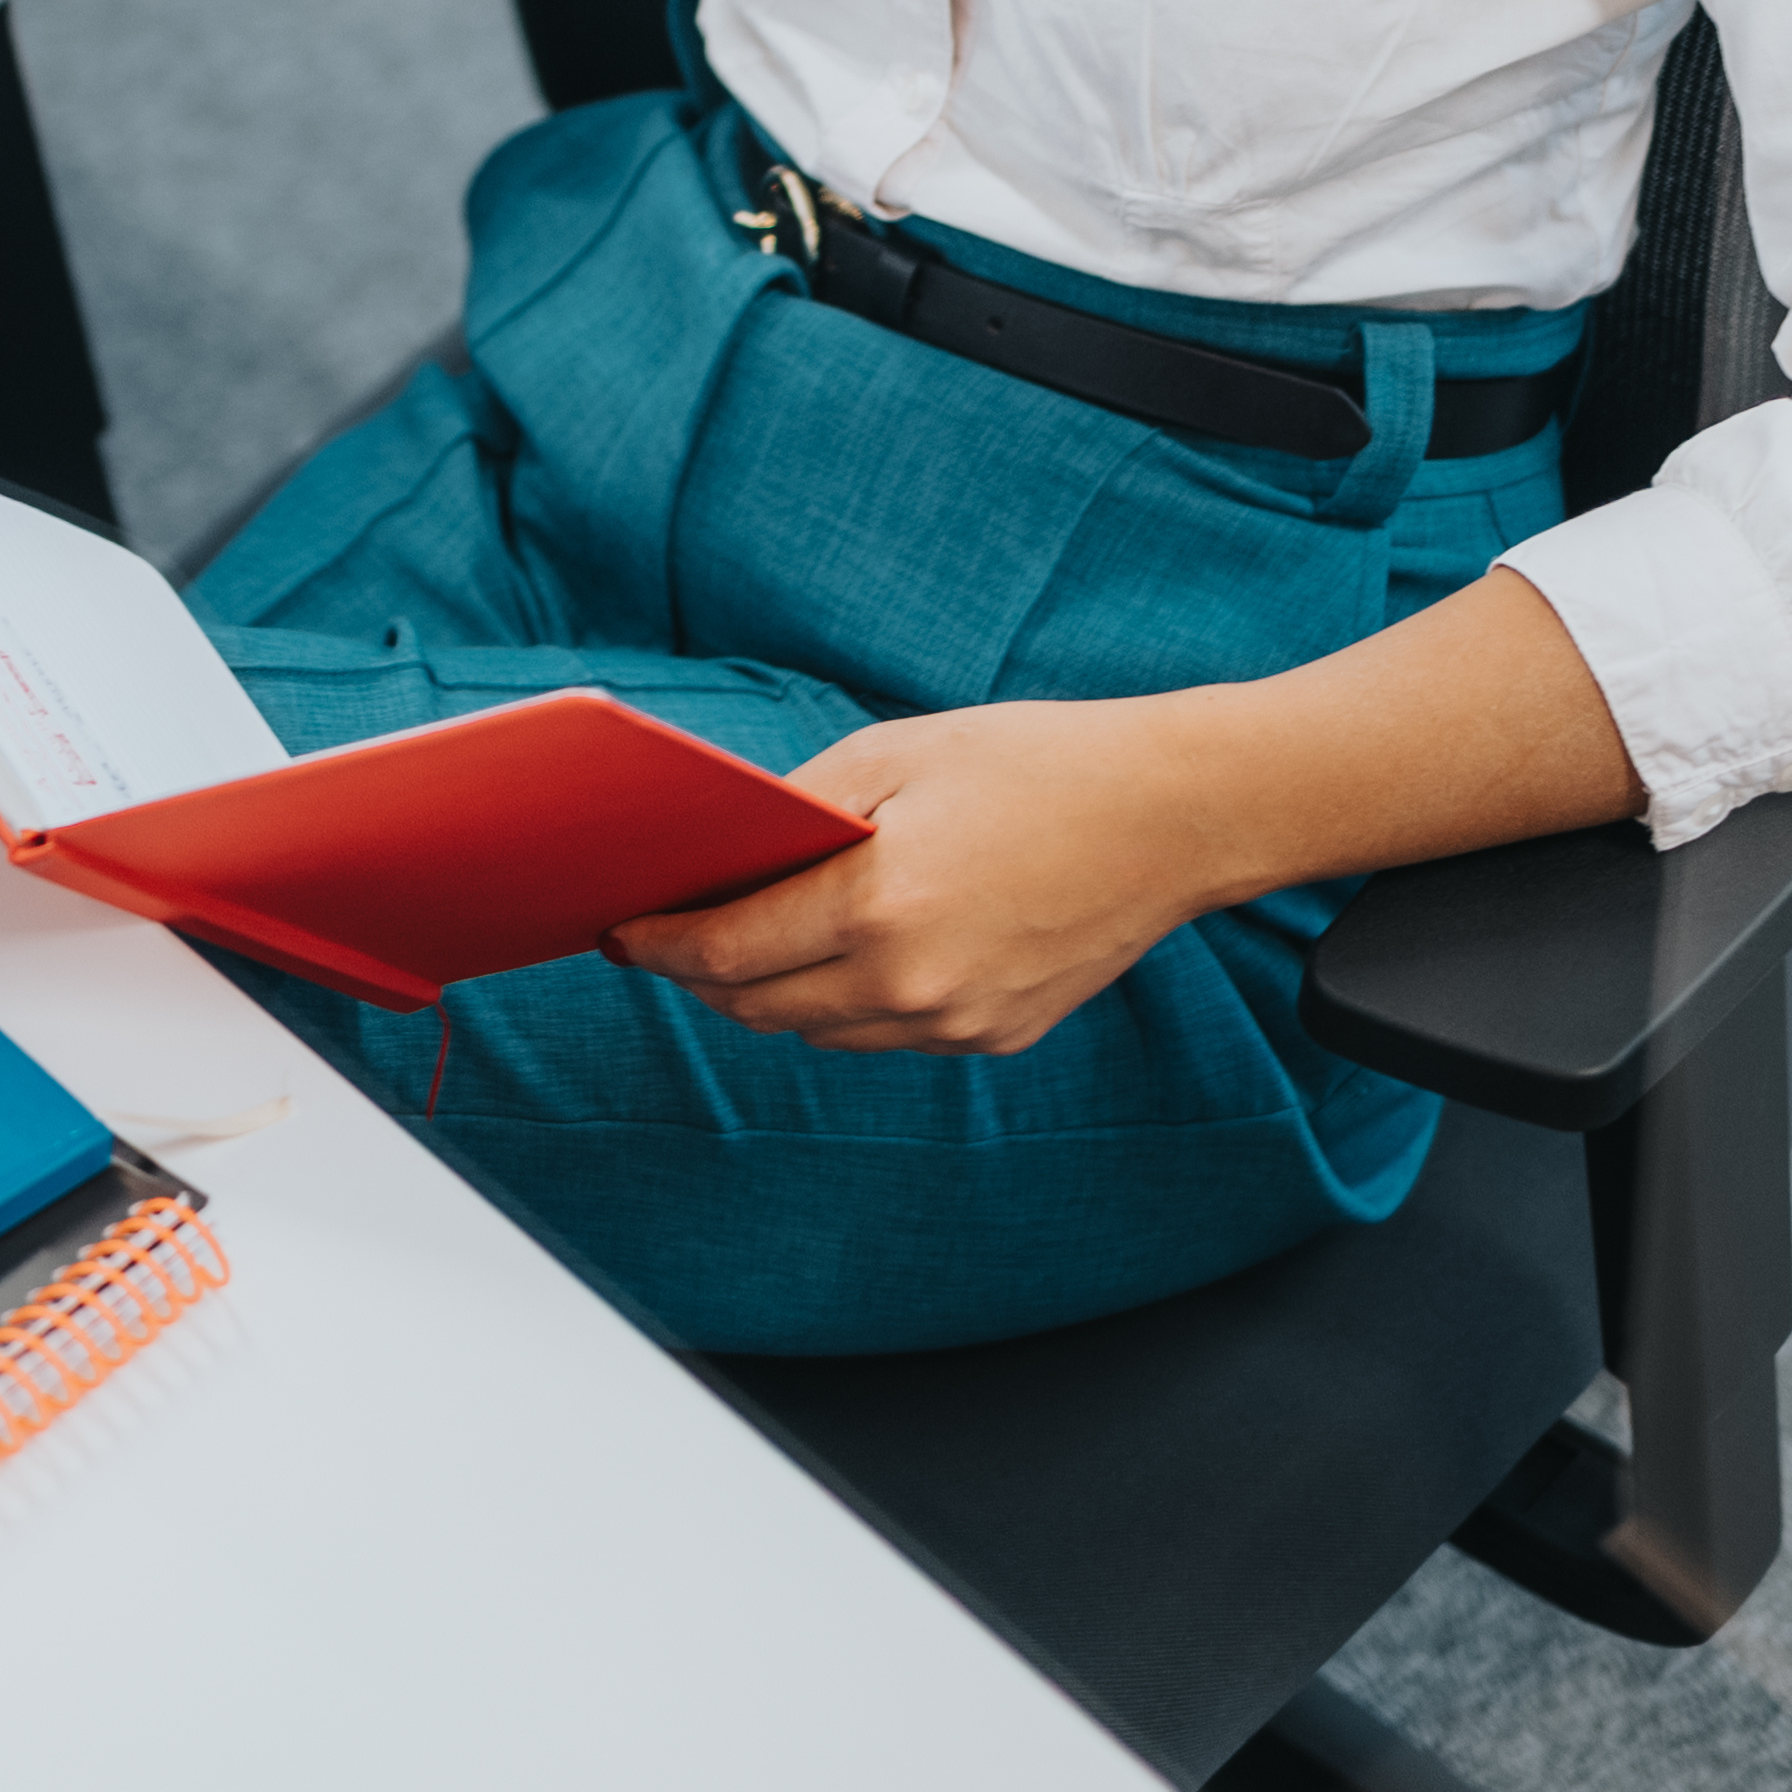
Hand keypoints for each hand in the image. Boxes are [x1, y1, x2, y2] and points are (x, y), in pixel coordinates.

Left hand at [603, 693, 1247, 1055]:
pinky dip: (842, 1004)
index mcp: (877, 904)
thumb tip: (723, 858)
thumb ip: (799, 813)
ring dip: (767, 997)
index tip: (619, 932)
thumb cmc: (1032, 763)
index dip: (659, 944)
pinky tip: (833, 957)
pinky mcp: (994, 1037)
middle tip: (663, 939)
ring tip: (738, 947)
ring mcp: (957, 1023)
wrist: (1172, 816)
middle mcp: (911, 983)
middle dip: (699, 976)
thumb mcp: (896, 755)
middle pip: (760, 1007)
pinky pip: (884, 1034)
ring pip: (818, 1033)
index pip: (727, 951)